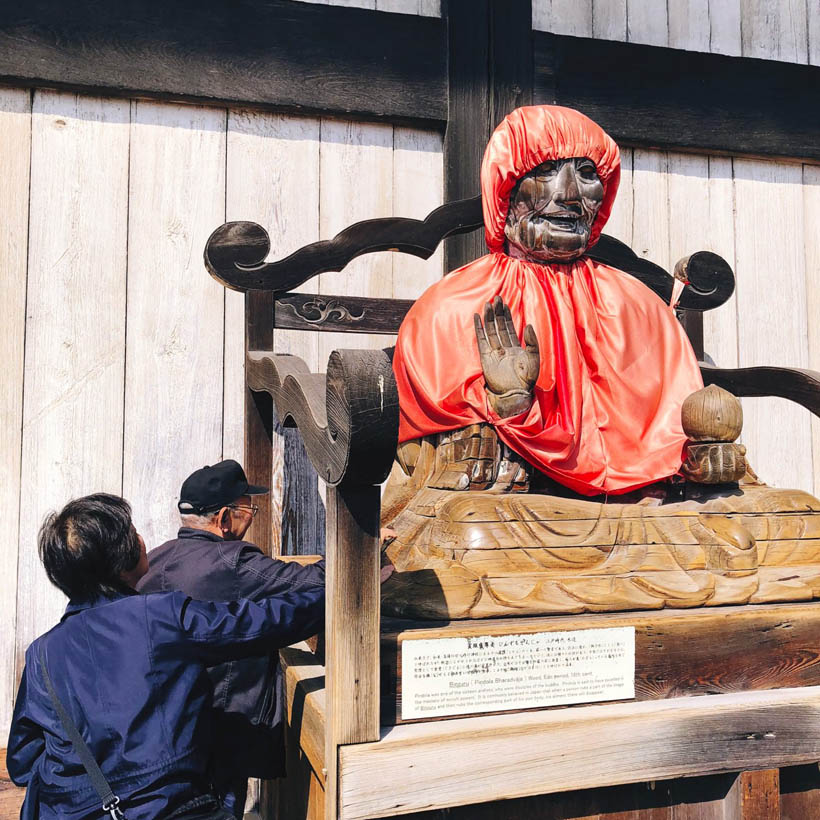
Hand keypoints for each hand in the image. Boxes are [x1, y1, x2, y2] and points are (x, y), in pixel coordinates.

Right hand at [474, 296, 539, 417]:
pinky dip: (479, 329)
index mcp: (516, 348)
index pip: (509, 328)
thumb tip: (529, 325)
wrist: (515, 394)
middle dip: (498, 313)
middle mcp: (504, 348)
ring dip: (489, 318)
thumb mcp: (534, 358)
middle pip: (499, 326)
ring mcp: (494, 353)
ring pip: (490, 331)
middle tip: (495, 298)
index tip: (504, 303)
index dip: (507, 315)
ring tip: (488, 304)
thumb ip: (532, 342)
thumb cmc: (527, 380)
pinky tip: (477, 319)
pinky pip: (481, 341)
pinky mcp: (486, 358)